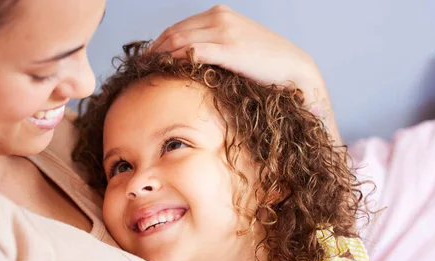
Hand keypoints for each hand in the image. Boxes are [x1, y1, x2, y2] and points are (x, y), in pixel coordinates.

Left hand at [151, 5, 341, 144]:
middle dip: (155, 49)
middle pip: (174, 32)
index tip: (148, 58)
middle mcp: (219, 18)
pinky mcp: (229, 49)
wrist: (294, 68)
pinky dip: (177, 59)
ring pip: (180, 40)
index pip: (179, 26)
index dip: (160, 42)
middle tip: (141, 67)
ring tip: (148, 72)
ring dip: (161, 56)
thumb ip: (216, 47)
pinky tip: (167, 70)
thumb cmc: (267, 64)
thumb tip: (194, 61)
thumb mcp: (238, 47)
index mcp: (220, 14)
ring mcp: (224, 32)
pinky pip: (194, 51)